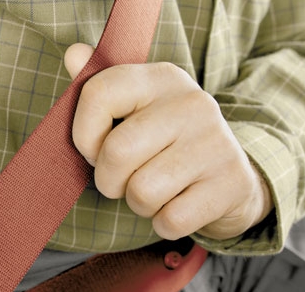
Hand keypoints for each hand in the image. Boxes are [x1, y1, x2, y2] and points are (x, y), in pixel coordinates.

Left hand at [64, 43, 272, 240]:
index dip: (83, 134)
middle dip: (108, 180)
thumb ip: (99, 88)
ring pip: (141, 192)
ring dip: (139, 204)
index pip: (98, 94)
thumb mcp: (135, 111)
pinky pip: (169, 220)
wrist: (231, 178)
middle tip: (124, 179)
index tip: (96, 148)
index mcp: (161, 79)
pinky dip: (163, 223)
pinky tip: (177, 205)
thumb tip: (73, 55)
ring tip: (155, 191)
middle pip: (116, 153)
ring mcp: (215, 144)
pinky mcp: (230, 185)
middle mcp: (193, 103)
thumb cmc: (165, 146)